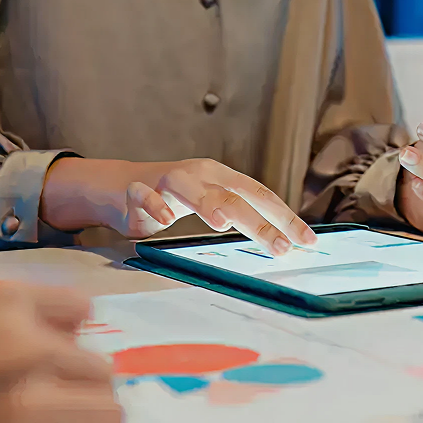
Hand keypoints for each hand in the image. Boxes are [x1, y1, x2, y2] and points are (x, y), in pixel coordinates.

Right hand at [43, 157, 317, 254]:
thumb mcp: (207, 206)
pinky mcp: (135, 190)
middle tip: (279, 247)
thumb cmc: (168, 199)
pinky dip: (154, 205)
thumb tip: (281, 242)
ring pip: (191, 189)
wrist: (115, 187)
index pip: (260, 194)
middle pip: (233, 195)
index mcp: (220, 177)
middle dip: (259, 222)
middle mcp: (197, 174)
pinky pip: (144, 196)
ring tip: (222, 223)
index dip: (284, 216)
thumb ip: (237, 218)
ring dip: (206, 203)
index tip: (307, 241)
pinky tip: (164, 219)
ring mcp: (165, 180)